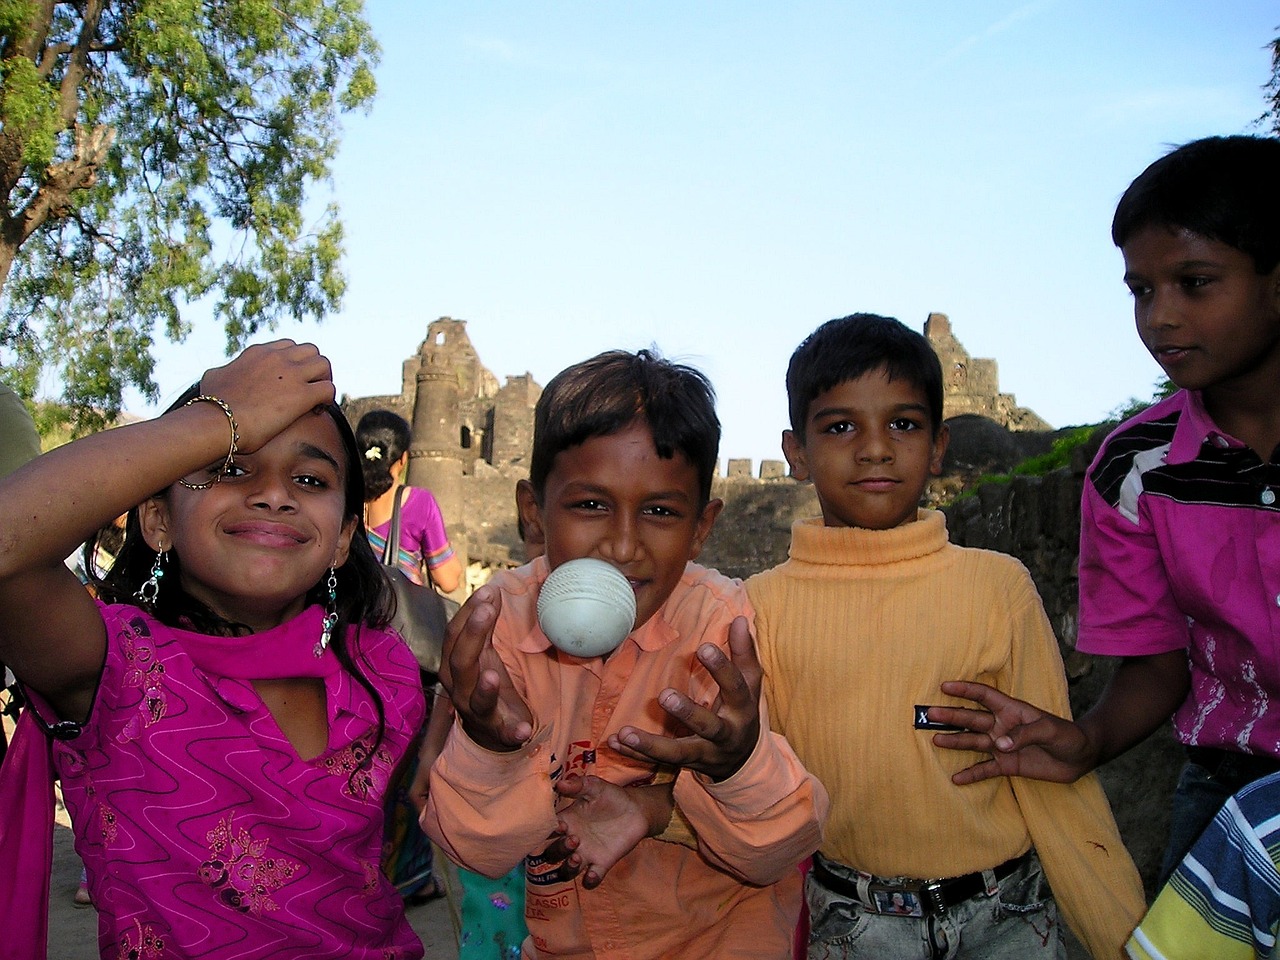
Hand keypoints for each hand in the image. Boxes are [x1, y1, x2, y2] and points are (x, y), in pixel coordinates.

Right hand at [198, 340, 335, 451]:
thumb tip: (222, 373)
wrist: (218, 420)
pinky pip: (329, 389)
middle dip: (314, 368)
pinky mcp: (302, 395)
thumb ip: (224, 370)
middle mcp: (278, 358)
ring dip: (324, 380)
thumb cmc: (212, 405)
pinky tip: (317, 410)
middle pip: (311, 351)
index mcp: (259, 352)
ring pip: (324, 365)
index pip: (288, 346)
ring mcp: (292, 374)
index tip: (291, 379)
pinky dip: (327, 399)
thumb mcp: (213, 377)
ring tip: (316, 399)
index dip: (295, 362)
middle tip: (310, 387)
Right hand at [439, 584, 532, 751]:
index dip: (468, 613)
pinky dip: (513, 733)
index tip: (487, 591)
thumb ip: (485, 626)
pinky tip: (524, 730)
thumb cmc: (484, 683)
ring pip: (476, 700)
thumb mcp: (484, 653)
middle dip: (472, 635)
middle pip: (460, 661)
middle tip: (487, 610)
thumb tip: (492, 590)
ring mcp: (477, 712)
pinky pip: (504, 734)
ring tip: (493, 675)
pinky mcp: (498, 732)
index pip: (454, 636)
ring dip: (484, 688)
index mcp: (455, 666)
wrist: (489, 731)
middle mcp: (460, 688)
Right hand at [542, 776, 665, 888]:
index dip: (548, 831)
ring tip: (577, 857)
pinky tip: (592, 874)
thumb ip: (578, 785)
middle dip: (559, 850)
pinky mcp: (602, 863)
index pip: (547, 831)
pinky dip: (590, 880)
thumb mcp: (595, 787)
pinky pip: (591, 878)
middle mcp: (572, 841)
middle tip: (574, 839)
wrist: (636, 809)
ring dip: (568, 868)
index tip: (559, 825)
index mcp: (567, 822)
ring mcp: (586, 854)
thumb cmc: (611, 796)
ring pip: (567, 870)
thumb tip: (559, 784)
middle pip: (553, 853)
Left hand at [608, 616, 761, 781]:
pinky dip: (635, 754)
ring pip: (678, 753)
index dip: (721, 668)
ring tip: (626, 732)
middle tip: (663, 695)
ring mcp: (704, 754)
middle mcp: (725, 736)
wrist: (741, 762)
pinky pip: (658, 762)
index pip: (735, 687)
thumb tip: (740, 619)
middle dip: (687, 713)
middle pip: (708, 726)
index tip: (703, 647)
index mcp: (743, 710)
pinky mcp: (685, 765)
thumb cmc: (740, 712)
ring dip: (651, 745)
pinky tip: (615, 741)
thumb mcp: (749, 685)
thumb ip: (743, 653)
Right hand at [929, 681, 1094, 784]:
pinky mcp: (1007, 765)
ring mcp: (1002, 746)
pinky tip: (956, 778)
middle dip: (952, 716)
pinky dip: (972, 774)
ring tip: (936, 740)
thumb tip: (999, 744)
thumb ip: (1024, 734)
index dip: (965, 690)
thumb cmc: (1067, 736)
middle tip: (930, 713)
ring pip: (974, 742)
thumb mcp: (1050, 730)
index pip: (984, 696)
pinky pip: (986, 770)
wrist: (1080, 758)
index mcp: (1011, 710)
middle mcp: (1001, 726)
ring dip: (956, 742)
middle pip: (972, 719)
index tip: (945, 686)